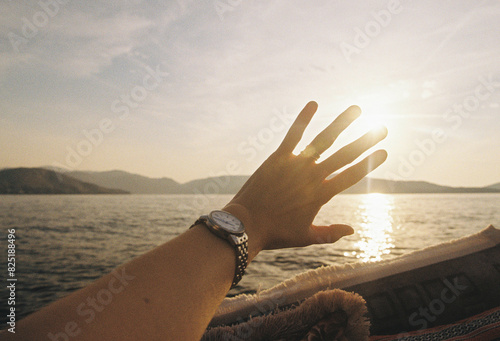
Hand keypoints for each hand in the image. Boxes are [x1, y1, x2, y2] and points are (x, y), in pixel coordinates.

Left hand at [224, 101, 387, 254]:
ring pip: (324, 140)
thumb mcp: (306, 237)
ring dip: (342, 123)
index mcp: (321, 195)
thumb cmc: (276, 233)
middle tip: (382, 129)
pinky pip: (292, 135)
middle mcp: (312, 176)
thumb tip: (352, 230)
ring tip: (356, 110)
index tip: (385, 152)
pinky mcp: (278, 158)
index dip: (370, 163)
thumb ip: (330, 233)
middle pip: (345, 155)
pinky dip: (303, 119)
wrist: (247, 225)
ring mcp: (295, 164)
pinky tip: (313, 104)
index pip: (352, 175)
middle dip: (366, 141)